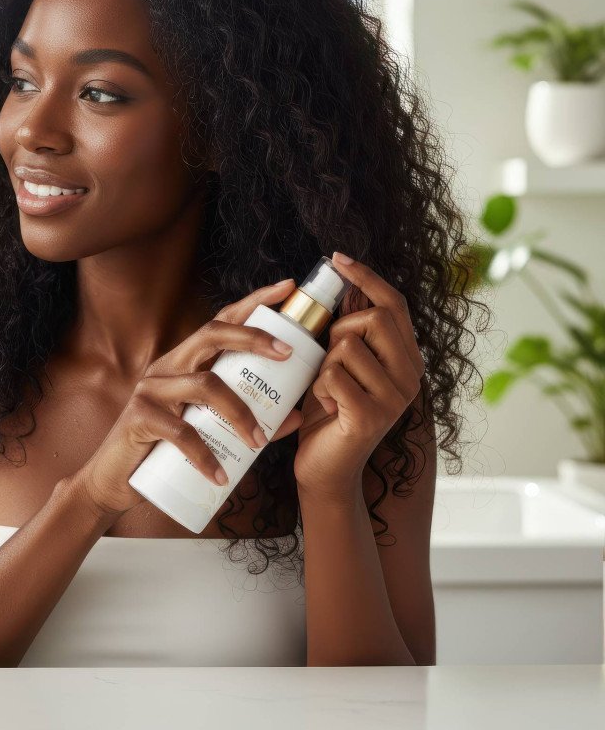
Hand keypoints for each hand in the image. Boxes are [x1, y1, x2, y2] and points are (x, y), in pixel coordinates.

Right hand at [71, 279, 305, 518]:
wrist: (114, 481)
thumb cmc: (164, 452)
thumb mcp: (209, 433)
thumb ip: (248, 422)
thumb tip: (295, 417)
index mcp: (185, 362)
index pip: (221, 322)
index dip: (253, 303)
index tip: (287, 289)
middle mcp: (167, 367)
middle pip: (211, 334)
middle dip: (252, 337)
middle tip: (287, 353)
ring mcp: (151, 389)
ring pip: (204, 385)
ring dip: (239, 413)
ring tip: (258, 442)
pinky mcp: (139, 418)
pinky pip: (181, 432)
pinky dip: (205, 455)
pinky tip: (221, 475)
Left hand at [293, 252, 425, 501]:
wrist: (326, 470)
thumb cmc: (330, 414)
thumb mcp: (340, 365)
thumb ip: (349, 332)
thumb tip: (348, 284)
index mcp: (407, 360)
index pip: (394, 305)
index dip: (366, 277)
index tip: (337, 259)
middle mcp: (411, 376)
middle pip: (371, 318)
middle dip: (338, 332)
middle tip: (329, 361)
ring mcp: (394, 398)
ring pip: (346, 347)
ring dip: (324, 366)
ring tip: (329, 392)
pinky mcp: (371, 416)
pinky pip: (333, 376)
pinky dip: (319, 388)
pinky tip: (327, 409)